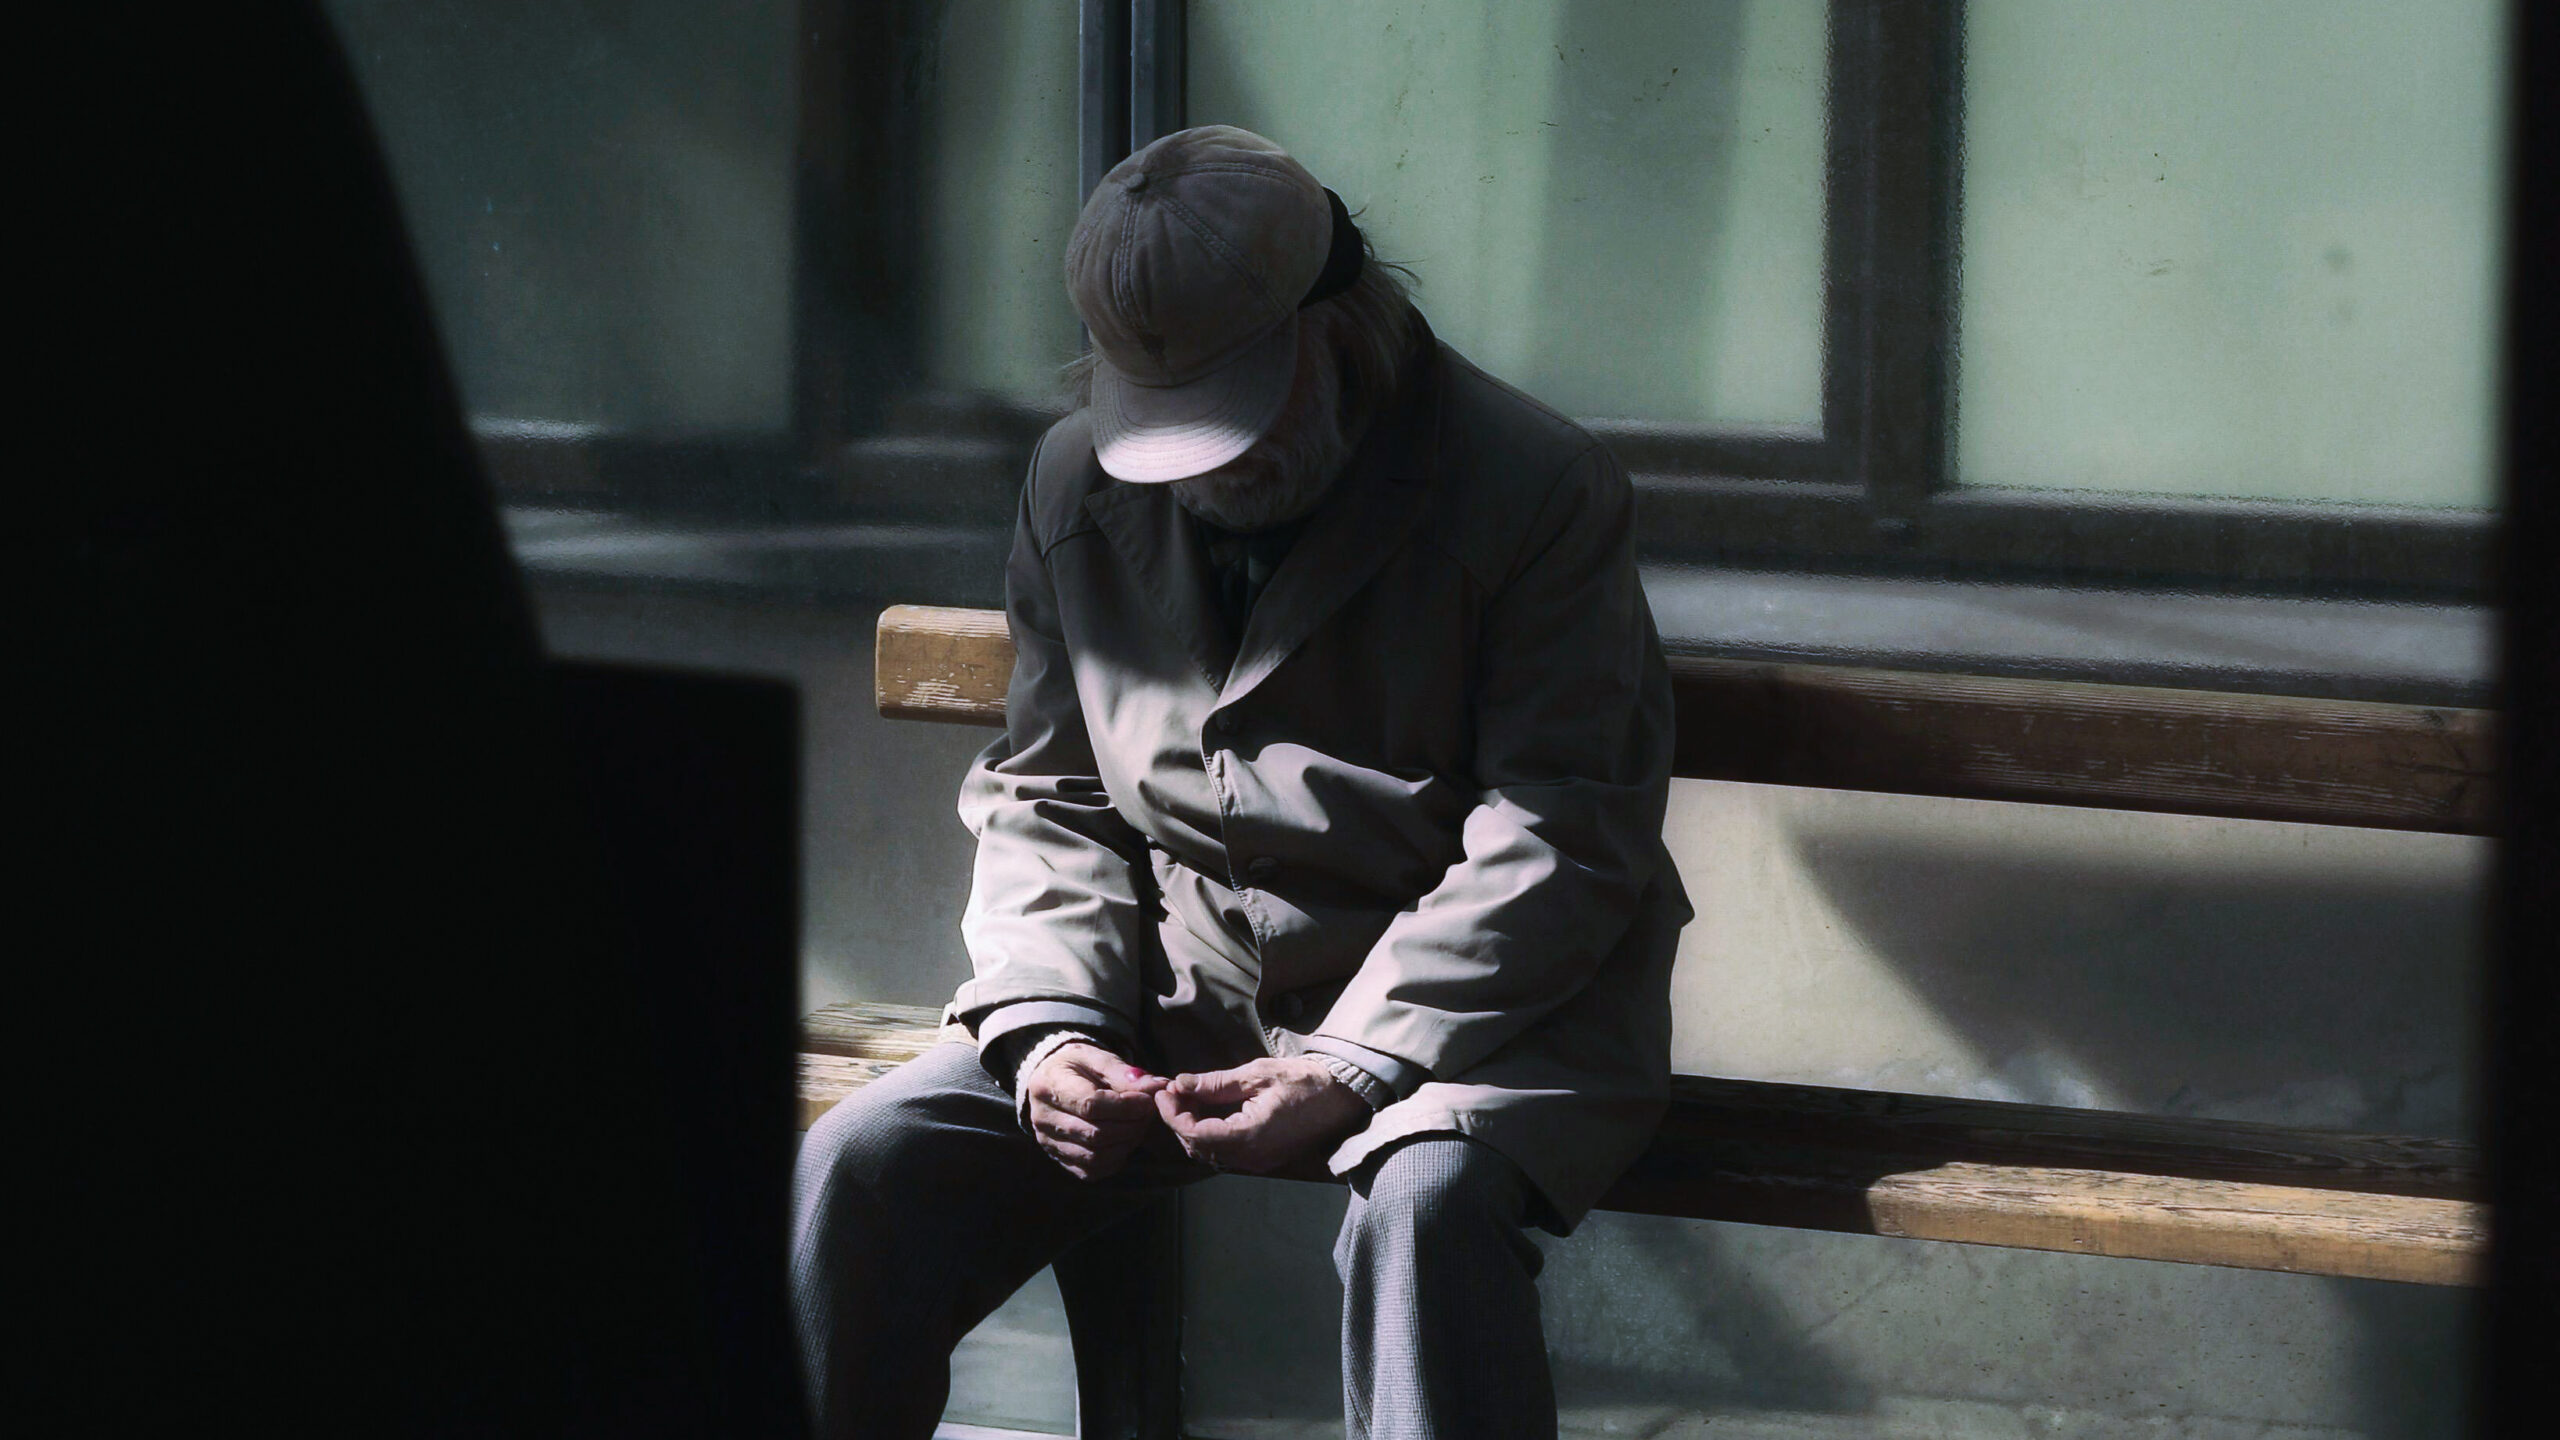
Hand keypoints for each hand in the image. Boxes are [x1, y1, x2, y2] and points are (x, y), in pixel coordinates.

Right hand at [1024, 1043, 1168, 1180]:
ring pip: (1095, 1157)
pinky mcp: (1058, 1158)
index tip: (1147, 1100)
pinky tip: (1123, 1140)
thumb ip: (1124, 1074)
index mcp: (1049, 1086)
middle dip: (1131, 1126)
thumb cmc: (1077, 1065)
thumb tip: (1158, 1087)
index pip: (1090, 1105)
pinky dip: (1115, 1159)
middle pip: (1095, 1134)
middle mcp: (1043, 1118)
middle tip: (1148, 1113)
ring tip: (1138, 1126)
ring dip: (1126, 1144)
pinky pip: (1091, 1170)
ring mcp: (1048, 1142)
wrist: (1051, 1079)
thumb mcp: (1097, 1058)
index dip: (1126, 1107)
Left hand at [1154, 1056, 1368, 1174]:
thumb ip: (1215, 1084)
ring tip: (1187, 1098)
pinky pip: (1226, 1152)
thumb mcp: (1256, 1074)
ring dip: (1192, 1127)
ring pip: (1210, 1153)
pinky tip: (1207, 1110)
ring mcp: (1258, 1162)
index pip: (1194, 1134)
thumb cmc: (1304, 1080)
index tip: (1163, 1091)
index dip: (1172, 1114)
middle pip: (1197, 1147)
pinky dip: (1209, 1133)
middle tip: (1172, 1091)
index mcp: (1248, 1138)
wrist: (1344, 1096)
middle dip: (1178, 1120)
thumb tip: (1181, 1084)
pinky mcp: (1264, 1158)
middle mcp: (1250, 1158)